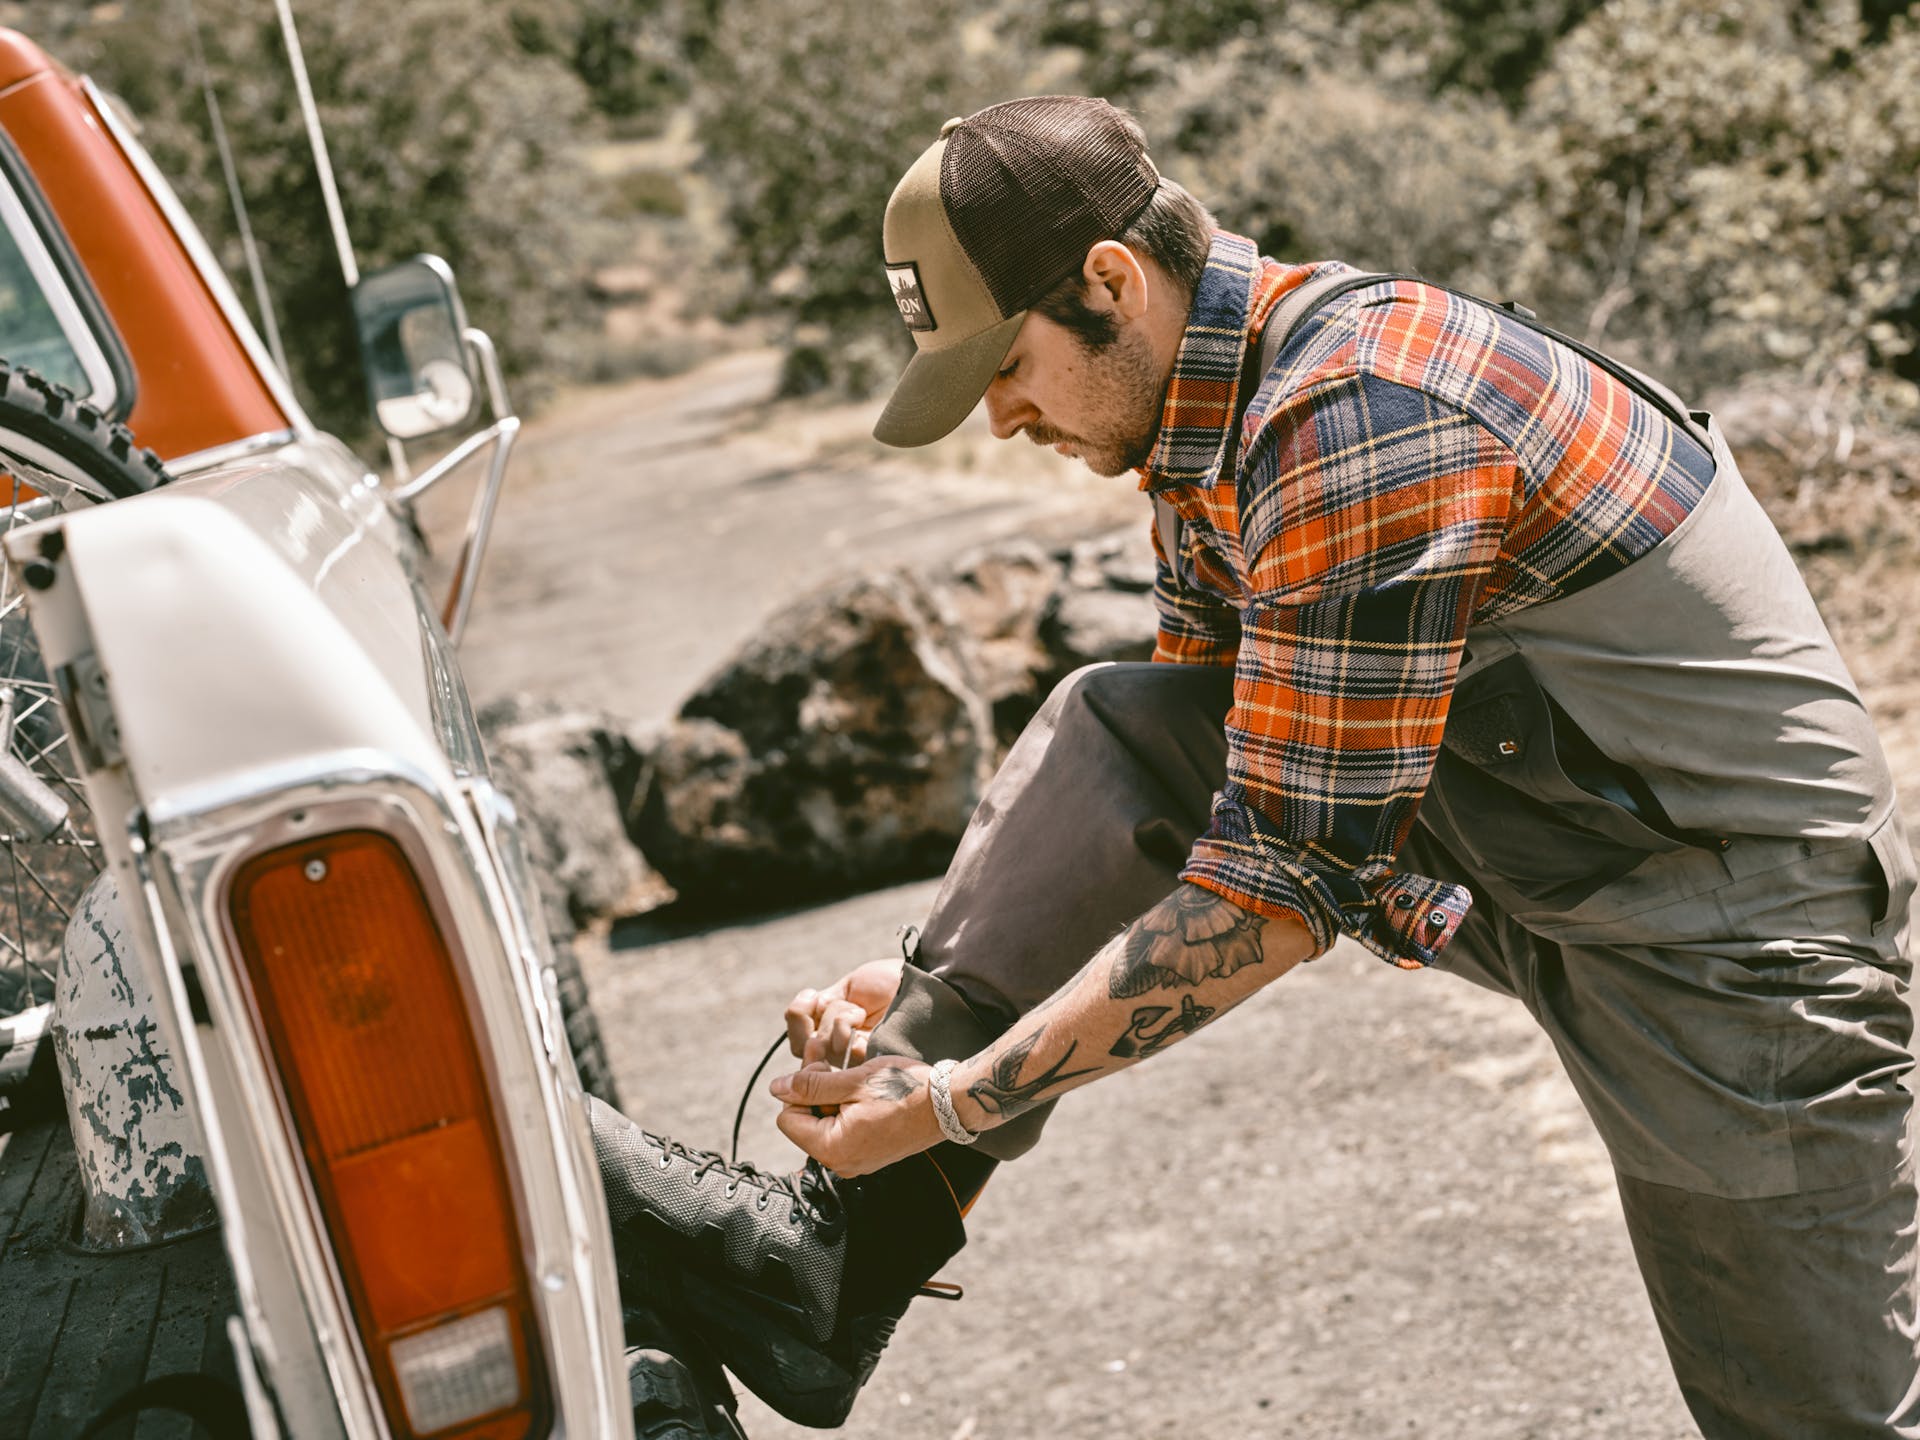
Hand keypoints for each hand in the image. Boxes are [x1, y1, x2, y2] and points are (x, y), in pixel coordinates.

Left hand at [771, 1057, 941, 1176]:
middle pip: (804, 1121)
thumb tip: (775, 1089)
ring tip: (852, 1076)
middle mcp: (841, 1162)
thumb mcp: (851, 1080)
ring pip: (823, 1122)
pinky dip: (846, 1106)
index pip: (786, 1118)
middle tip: (837, 1067)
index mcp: (832, 1149)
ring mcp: (857, 1160)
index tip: (825, 1071)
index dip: (799, 1090)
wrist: (947, 1103)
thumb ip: (810, 1085)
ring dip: (831, 1095)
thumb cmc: (903, 1089)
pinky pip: (843, 1128)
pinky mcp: (869, 1152)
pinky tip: (862, 1090)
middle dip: (814, 1091)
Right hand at [784, 958, 904, 1066]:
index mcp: (831, 1031)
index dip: (797, 1018)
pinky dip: (842, 1026)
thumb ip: (822, 1005)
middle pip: (803, 1048)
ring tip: (855, 1008)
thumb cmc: (885, 983)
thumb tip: (798, 1012)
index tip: (811, 995)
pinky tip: (858, 1013)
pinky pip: (839, 1049)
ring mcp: (852, 1058)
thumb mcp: (847, 989)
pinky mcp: (866, 1061)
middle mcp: (839, 1049)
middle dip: (808, 1023)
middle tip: (820, 1004)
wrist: (914, 980)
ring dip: (832, 1020)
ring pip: (820, 1047)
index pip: (799, 1038)